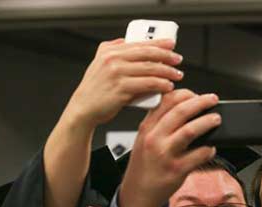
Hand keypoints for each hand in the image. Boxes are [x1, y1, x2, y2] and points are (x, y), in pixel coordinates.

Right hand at [62, 38, 183, 130]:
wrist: (84, 108)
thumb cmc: (95, 90)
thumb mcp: (99, 63)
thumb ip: (112, 50)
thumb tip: (126, 42)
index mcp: (109, 51)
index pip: (139, 43)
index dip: (158, 43)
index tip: (171, 45)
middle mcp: (112, 60)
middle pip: (147, 54)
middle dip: (166, 56)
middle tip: (178, 60)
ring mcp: (117, 74)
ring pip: (149, 69)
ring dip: (167, 72)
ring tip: (177, 75)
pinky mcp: (121, 90)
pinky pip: (147, 85)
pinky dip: (160, 85)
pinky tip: (168, 87)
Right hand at [118, 89, 220, 206]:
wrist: (138, 194)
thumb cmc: (143, 167)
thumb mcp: (143, 139)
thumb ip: (158, 123)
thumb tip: (183, 107)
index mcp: (147, 127)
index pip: (167, 101)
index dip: (186, 94)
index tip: (197, 95)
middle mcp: (155, 138)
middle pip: (181, 111)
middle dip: (201, 102)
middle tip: (213, 100)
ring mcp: (166, 154)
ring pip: (191, 130)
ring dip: (207, 122)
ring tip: (216, 119)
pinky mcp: (177, 170)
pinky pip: (199, 154)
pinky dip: (209, 149)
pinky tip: (211, 148)